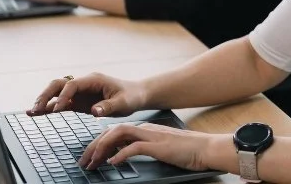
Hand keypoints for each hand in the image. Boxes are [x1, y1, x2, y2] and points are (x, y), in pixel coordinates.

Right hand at [27, 72, 147, 116]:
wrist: (136, 96)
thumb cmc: (131, 97)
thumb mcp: (123, 103)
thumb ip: (109, 106)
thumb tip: (95, 111)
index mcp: (93, 80)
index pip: (72, 85)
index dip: (64, 95)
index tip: (59, 109)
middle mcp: (83, 84)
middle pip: (59, 85)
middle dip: (46, 95)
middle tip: (37, 108)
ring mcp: (79, 93)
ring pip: (56, 93)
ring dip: (44, 101)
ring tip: (31, 112)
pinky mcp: (78, 102)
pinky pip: (60, 104)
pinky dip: (49, 108)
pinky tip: (37, 114)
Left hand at [80, 123, 222, 171]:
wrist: (206, 148)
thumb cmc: (186, 151)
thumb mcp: (159, 148)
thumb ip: (141, 148)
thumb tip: (122, 155)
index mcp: (145, 129)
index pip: (115, 132)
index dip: (99, 143)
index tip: (90, 157)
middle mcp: (145, 129)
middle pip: (111, 131)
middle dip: (94, 146)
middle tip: (84, 162)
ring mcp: (151, 136)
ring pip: (118, 134)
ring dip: (103, 148)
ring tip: (94, 162)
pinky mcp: (158, 145)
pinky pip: (134, 147)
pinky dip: (121, 154)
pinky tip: (113, 163)